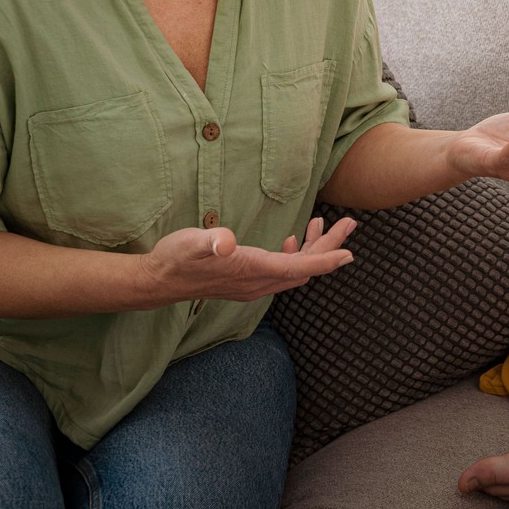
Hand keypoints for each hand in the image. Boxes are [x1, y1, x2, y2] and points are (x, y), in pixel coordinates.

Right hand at [138, 216, 355, 307]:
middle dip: (329, 247)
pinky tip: (292, 239)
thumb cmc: (174, 259)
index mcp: (251, 270)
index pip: (297, 267)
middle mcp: (257, 282)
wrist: (159, 281)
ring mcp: (253, 285)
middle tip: (349, 223)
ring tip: (324, 224)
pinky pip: (282, 272)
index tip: (349, 252)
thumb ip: (209, 241)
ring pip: (295, 271)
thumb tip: (225, 242)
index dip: (325, 259)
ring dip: (314, 249)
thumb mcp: (189, 243)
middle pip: (304, 268)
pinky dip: (295, 255)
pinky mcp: (248, 282)